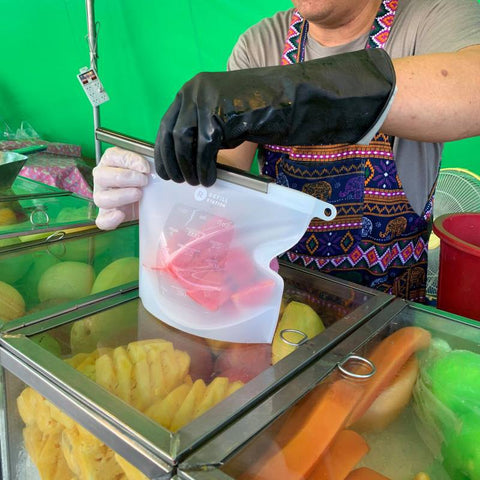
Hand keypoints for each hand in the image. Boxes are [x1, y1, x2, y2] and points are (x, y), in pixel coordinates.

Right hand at [93, 147, 149, 229]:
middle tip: (144, 181)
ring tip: (138, 194)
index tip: (145, 168)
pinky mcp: (107, 215)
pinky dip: (110, 219)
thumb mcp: (148, 169)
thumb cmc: (147, 180)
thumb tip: (158, 164)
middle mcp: (102, 178)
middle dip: (125, 177)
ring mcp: (102, 198)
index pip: (112, 156)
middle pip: (102, 176)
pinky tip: (121, 215)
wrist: (151, 200)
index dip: (129, 161)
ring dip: (121, 196)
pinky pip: (102, 220)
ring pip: (101, 198)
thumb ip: (149, 164)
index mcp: (110, 162)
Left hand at [154, 49, 394, 186]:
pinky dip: (204, 166)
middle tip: (179, 181)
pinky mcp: (219, 111)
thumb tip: (182, 159)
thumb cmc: (256, 113)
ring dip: (189, 167)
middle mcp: (193, 91)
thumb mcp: (220, 120)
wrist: (286, 98)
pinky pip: (204, 147)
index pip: (166, 125)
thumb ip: (201, 131)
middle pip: (172, 134)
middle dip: (173, 162)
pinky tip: (210, 178)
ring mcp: (205, 99)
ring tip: (198, 182)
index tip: (166, 171)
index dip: (164, 152)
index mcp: (191, 91)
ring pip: (184, 141)